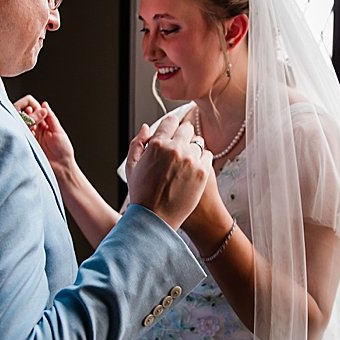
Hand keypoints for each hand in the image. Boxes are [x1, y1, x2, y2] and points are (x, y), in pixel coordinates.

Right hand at [13, 95, 75, 170]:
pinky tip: (25, 130)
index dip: (31, 105)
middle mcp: (34, 129)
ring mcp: (28, 137)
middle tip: (29, 114)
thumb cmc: (63, 151)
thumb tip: (44, 104)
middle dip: (25, 112)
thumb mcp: (58, 131)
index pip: (32, 108)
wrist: (61, 168)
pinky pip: (18, 134)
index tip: (34, 109)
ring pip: (19, 123)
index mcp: (43, 124)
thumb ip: (50, 117)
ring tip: (30, 123)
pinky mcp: (24, 144)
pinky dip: (20, 130)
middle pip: (23, 114)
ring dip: (23, 121)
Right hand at [125, 108, 210, 228]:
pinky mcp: (203, 171)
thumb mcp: (132, 167)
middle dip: (182, 136)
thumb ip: (137, 143)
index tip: (171, 132)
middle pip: (187, 128)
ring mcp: (191, 160)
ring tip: (184, 163)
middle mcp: (175, 149)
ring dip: (192, 149)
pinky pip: (208, 156)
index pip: (170, 121)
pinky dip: (202, 160)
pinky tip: (192, 170)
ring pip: (198, 142)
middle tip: (177, 150)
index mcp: (157, 145)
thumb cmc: (142, 194)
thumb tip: (147, 127)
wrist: (156, 218)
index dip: (170, 126)